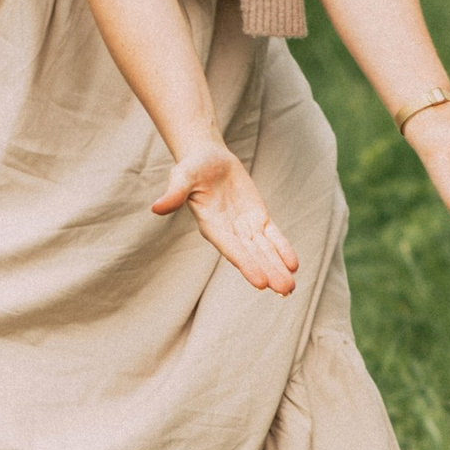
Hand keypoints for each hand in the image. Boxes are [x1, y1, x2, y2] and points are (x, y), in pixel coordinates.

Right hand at [151, 137, 299, 296]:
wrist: (208, 158)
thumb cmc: (192, 167)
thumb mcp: (181, 176)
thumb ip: (173, 194)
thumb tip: (156, 208)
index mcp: (211, 226)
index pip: (232, 249)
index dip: (247, 264)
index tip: (261, 283)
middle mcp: (229, 232)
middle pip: (252, 255)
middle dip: (269, 272)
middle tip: (285, 291)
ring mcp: (244, 226)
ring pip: (264, 250)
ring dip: (277, 267)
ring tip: (290, 288)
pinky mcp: (257, 217)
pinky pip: (273, 236)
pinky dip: (283, 249)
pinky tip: (293, 265)